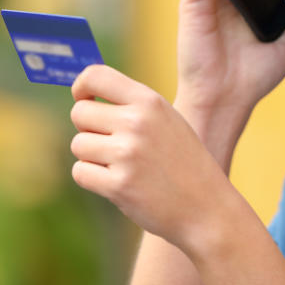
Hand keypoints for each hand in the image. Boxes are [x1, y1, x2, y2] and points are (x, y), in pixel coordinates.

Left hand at [69, 65, 235, 250]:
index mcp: (149, 101)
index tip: (83, 100)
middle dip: (87, 129)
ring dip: (91, 157)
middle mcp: (137, 122)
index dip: (81, 88)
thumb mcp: (166, 119)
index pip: (95, 76)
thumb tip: (83, 98)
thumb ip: (132, 104)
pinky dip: (92, 179)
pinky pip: (80, 172)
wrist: (206, 208)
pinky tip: (116, 183)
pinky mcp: (119, 185)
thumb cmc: (183, 162)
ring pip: (78, 145)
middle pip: (80, 113)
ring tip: (120, 166)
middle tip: (109, 143)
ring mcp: (127, 154)